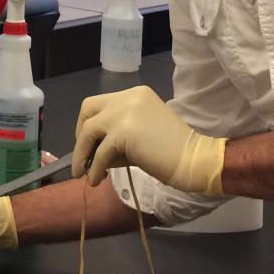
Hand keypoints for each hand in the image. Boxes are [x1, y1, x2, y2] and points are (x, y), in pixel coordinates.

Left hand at [72, 86, 224, 194]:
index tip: (89, 144)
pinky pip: (100, 152)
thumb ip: (117, 136)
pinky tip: (96, 180)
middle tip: (83, 156)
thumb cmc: (171, 151)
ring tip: (82, 174)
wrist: (194, 160)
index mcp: (135, 94)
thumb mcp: (140, 135)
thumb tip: (90, 153)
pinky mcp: (124, 131)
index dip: (89, 123)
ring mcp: (125, 111)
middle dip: (80, 134)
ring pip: (89, 131)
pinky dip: (95, 168)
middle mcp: (128, 97)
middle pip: (88, 109)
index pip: (99, 103)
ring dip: (81, 153)